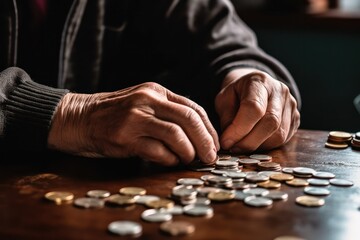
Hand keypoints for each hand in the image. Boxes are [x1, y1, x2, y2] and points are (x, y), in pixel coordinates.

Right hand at [48, 82, 219, 165]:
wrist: (78, 118)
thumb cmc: (114, 114)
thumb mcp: (142, 103)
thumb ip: (167, 112)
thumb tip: (198, 134)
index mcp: (156, 91)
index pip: (193, 108)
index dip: (209, 129)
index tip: (215, 144)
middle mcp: (148, 100)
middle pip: (189, 120)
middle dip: (206, 142)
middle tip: (210, 157)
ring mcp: (135, 118)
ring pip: (176, 136)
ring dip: (189, 152)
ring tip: (190, 160)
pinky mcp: (124, 137)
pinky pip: (158, 151)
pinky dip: (169, 159)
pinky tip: (169, 162)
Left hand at [215, 68, 299, 152]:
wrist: (255, 89)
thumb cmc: (237, 95)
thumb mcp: (224, 100)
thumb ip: (226, 118)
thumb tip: (229, 141)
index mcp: (259, 81)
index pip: (253, 107)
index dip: (239, 128)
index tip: (226, 142)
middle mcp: (280, 91)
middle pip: (270, 123)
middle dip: (249, 142)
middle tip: (233, 148)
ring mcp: (291, 105)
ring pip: (278, 135)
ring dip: (257, 146)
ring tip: (241, 146)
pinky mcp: (296, 120)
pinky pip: (283, 140)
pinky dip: (266, 146)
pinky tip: (253, 143)